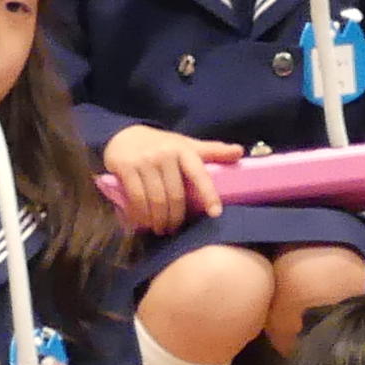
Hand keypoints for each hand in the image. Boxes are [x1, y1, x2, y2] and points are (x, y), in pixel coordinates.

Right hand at [104, 125, 239, 233]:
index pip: (200, 175)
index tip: (216, 214)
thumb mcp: (186, 145)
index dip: (209, 195)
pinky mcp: (125, 167)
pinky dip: (140, 215)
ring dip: (159, 220)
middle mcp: (165, 153)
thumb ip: (212, 151)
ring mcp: (144, 160)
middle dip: (176, 217)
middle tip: (175, 230)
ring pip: (156, 199)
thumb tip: (240, 152)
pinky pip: (136, 198)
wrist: (124, 134)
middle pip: (175, 195)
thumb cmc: (162, 145)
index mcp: (184, 149)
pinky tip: (143, 222)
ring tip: (160, 229)